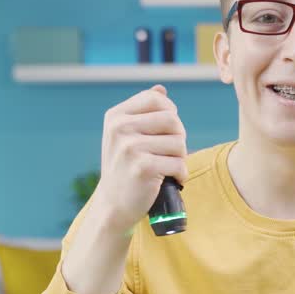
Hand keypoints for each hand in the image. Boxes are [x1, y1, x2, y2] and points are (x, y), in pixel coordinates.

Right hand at [89, 84, 188, 233]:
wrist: (113, 205)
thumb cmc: (124, 168)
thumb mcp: (125, 136)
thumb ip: (142, 112)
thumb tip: (161, 88)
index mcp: (115, 116)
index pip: (157, 98)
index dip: (170, 113)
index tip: (166, 132)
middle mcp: (120, 129)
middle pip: (172, 119)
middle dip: (178, 137)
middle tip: (170, 153)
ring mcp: (130, 147)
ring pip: (179, 142)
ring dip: (180, 157)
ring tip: (167, 167)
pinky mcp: (143, 167)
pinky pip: (179, 164)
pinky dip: (181, 174)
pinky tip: (171, 180)